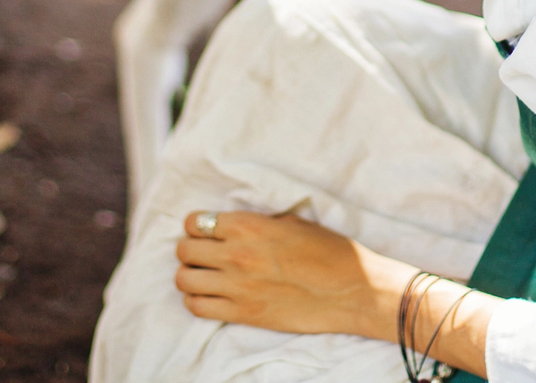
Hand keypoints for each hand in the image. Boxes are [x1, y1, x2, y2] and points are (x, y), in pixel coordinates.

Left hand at [174, 210, 492, 371]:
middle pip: (184, 250)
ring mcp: (237, 287)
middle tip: (203, 252)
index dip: (197, 225)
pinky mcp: (243, 313)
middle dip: (189, 249)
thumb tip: (233, 225)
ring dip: (189, 274)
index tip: (205, 230)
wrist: (352, 290)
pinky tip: (208, 295)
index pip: (195, 222)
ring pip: (184, 280)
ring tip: (203, 274)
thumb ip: (257, 222)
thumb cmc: (329, 251)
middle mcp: (236, 255)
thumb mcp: (292, 222)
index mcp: (248, 226)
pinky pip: (197, 307)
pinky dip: (196, 300)